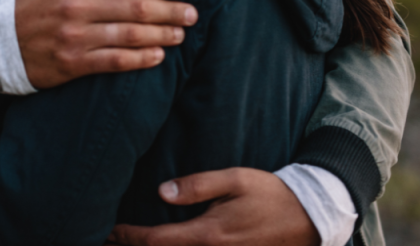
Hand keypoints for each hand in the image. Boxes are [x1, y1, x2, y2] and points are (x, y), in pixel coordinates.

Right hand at [14, 0, 197, 89]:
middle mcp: (77, 7)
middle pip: (135, 7)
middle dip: (170, 11)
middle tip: (192, 13)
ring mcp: (75, 37)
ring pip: (129, 36)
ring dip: (162, 35)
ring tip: (181, 33)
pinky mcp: (74, 63)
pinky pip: (115, 62)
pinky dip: (140, 59)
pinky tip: (159, 56)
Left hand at [108, 168, 319, 245]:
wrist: (310, 218)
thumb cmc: (269, 194)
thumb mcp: (234, 180)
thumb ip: (197, 186)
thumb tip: (161, 192)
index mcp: (207, 235)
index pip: (156, 241)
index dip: (128, 238)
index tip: (108, 232)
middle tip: (109, 241)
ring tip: (129, 244)